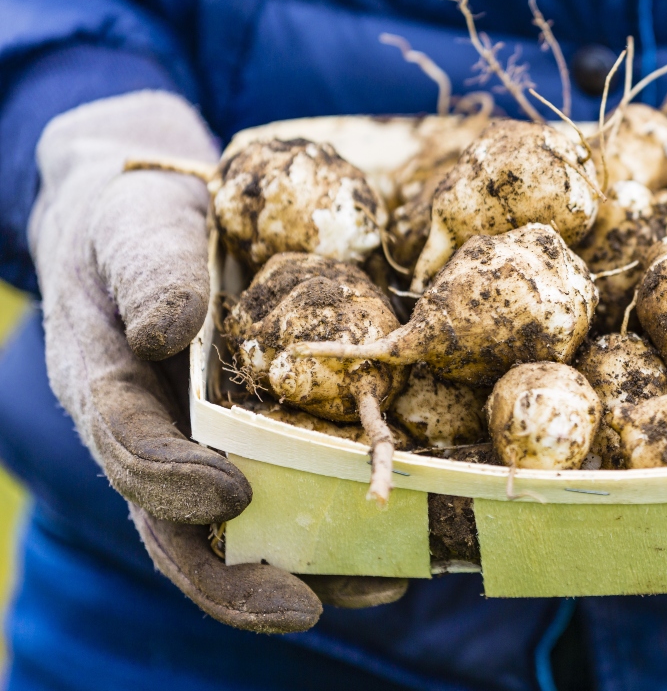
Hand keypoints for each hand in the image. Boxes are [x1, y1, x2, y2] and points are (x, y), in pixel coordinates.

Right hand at [29, 91, 404, 631]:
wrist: (159, 221)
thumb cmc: (140, 222)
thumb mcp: (139, 229)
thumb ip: (149, 273)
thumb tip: (167, 329)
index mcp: (107, 385)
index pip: (127, 445)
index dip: (171, 478)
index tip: (232, 490)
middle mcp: (152, 437)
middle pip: (177, 526)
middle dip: (231, 578)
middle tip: (297, 606)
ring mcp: (202, 449)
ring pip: (237, 534)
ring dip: (303, 571)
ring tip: (377, 590)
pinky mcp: (254, 443)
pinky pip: (288, 497)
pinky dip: (335, 530)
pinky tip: (398, 549)